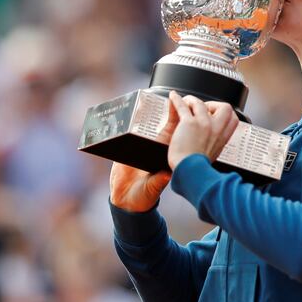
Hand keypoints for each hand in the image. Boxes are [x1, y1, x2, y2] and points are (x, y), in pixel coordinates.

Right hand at [109, 97, 181, 212]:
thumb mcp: (154, 187)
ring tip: (144, 100)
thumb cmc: (146, 196)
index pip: (172, 137)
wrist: (127, 203)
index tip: (179, 109)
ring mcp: (137, 149)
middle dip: (163, 113)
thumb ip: (159, 181)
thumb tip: (168, 174)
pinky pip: (123, 136)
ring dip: (142, 116)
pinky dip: (123, 126)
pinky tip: (123, 114)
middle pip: (159, 129)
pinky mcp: (123, 151)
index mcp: (163, 157)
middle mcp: (152, 151)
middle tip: (166, 98)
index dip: (176, 123)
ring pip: (142, 129)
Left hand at [167, 91, 238, 169]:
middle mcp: (216, 129)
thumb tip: (213, 136)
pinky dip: (176, 99)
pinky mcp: (189, 123)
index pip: (233, 119)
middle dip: (213, 105)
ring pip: (200, 103)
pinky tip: (173, 97)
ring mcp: (204, 124)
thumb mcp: (212, 155)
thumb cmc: (197, 168)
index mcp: (222, 138)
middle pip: (225, 107)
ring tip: (185, 103)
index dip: (224, 114)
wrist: (189, 172)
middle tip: (203, 109)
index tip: (215, 114)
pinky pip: (183, 106)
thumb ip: (214, 144)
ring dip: (191, 101)